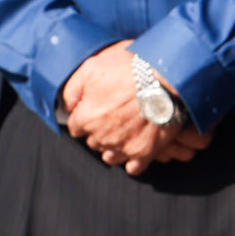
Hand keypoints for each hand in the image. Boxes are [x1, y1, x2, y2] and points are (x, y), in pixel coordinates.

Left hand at [61, 43, 212, 175]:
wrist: (168, 78)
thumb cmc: (131, 70)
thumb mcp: (93, 67)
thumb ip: (72, 88)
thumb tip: (66, 105)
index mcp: (86, 118)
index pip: (75, 127)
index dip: (85, 116)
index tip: (96, 108)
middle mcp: (101, 136)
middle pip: (93, 141)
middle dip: (100, 131)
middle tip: (115, 116)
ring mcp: (123, 146)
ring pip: (110, 157)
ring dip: (114, 147)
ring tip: (126, 132)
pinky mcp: (144, 152)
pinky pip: (133, 168)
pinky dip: (134, 161)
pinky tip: (137, 147)